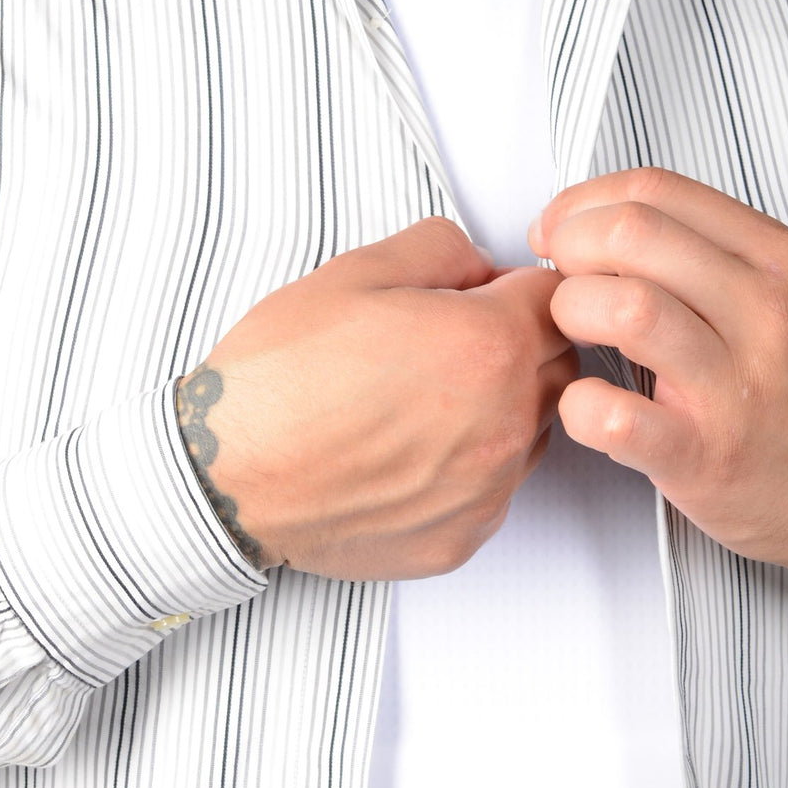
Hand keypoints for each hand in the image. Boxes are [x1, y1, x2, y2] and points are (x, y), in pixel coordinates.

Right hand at [177, 218, 576, 580]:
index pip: (557, 301)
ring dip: (503, 406)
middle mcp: (505, 423)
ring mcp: (487, 490)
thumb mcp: (356, 270)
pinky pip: (495, 490)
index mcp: (488, 344)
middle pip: (560, 366)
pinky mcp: (462, 538)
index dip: (517, 287)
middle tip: (449, 342)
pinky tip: (410, 453)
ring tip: (425, 400)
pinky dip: (470, 466)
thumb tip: (482, 269)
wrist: (227, 474)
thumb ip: (443, 249)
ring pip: (534, 430)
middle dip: (522, 343)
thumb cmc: (282, 375)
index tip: (483, 295)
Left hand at [530, 168, 787, 582]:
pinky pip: (615, 416)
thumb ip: (711, 250)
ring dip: (570, 311)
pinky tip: (584, 404)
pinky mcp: (705, 457)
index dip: (585, 203)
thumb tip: (602, 221)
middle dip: (569, 247)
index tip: (559, 231)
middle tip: (559, 278)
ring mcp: (737, 386)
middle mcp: (764, 312)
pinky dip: (579, 405)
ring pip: (624, 308)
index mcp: (778, 259)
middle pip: (632, 235)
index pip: (655, 191)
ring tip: (572, 332)